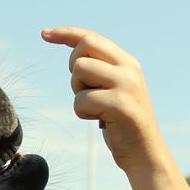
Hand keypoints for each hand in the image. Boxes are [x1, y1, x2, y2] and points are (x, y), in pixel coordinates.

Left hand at [41, 27, 170, 175]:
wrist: (145, 155)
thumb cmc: (123, 125)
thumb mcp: (115, 91)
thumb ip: (102, 72)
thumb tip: (75, 58)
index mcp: (127, 62)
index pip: (92, 38)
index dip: (66, 34)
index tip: (44, 34)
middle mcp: (128, 68)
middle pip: (83, 49)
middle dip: (74, 70)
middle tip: (86, 91)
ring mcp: (126, 84)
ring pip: (80, 71)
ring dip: (79, 93)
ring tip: (97, 109)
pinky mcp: (120, 104)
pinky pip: (81, 100)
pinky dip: (83, 113)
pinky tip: (101, 121)